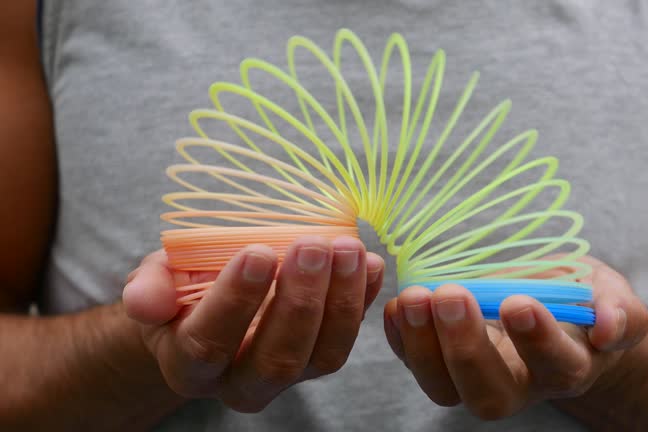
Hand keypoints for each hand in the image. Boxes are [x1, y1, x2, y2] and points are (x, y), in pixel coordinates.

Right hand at [122, 236, 384, 411]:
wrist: (210, 306)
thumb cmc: (181, 290)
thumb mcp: (156, 281)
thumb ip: (149, 289)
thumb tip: (146, 302)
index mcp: (191, 365)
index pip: (209, 344)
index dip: (234, 300)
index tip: (257, 251)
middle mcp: (242, 382)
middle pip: (277, 358)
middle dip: (300, 301)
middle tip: (312, 246)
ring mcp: (290, 373)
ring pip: (324, 355)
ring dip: (341, 300)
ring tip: (347, 248)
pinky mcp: (322, 356)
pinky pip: (350, 336)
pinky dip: (364, 299)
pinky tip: (370, 263)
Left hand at [383, 256, 647, 419]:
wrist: (549, 307)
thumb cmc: (580, 300)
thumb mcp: (610, 293)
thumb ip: (619, 311)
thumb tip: (608, 328)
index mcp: (567, 366)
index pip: (556, 364)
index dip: (537, 339)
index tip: (517, 302)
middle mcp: (520, 384)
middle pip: (490, 393)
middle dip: (466, 348)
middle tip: (451, 295)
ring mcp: (474, 378)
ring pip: (444, 388)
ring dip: (422, 345)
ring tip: (414, 297)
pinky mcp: (440, 362)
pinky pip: (413, 363)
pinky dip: (398, 338)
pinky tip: (395, 306)